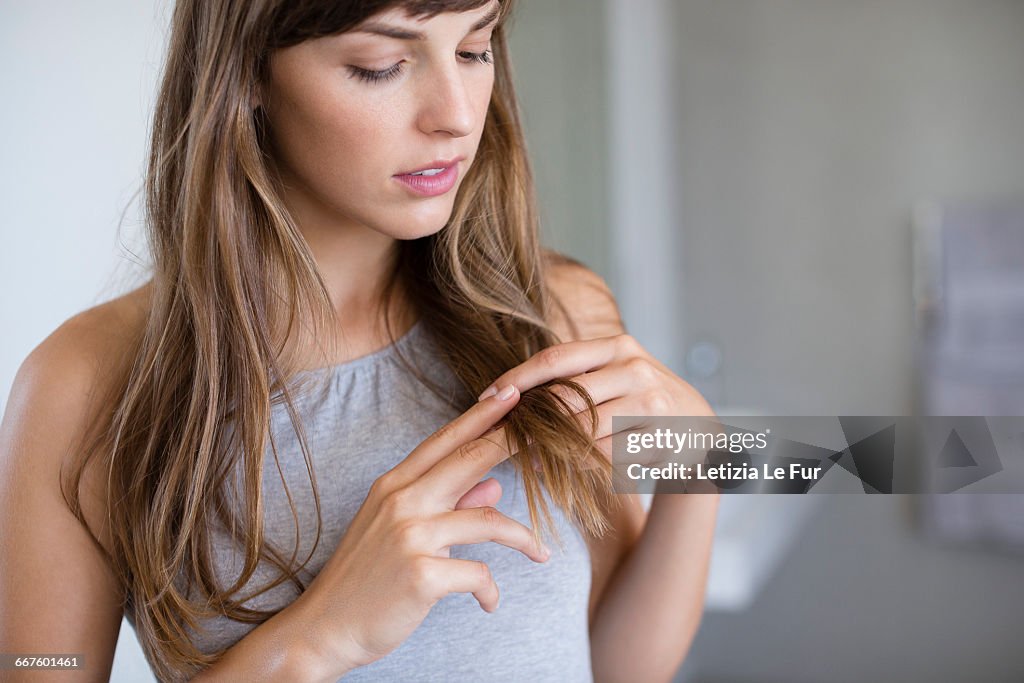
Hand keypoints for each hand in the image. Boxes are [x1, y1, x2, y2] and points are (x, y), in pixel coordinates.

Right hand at [294, 386, 550, 675]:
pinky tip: (489, 603)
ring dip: (523, 538)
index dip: (482, 415)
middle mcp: (401, 501)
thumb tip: (493, 487)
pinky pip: (478, 573)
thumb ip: (447, 505)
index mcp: (394, 485)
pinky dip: (490, 591)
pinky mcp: (421, 574)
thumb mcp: (399, 532)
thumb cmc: (365, 579)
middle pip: (470, 459)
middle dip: (514, 442)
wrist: (323, 629)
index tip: (513, 391)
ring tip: (541, 553)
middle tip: (553, 433)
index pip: (445, 440)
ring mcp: (410, 535)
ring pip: (488, 520)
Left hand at [477, 334, 715, 469]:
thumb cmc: (644, 404)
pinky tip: (564, 470)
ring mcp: (650, 402)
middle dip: (531, 420)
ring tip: (528, 458)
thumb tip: (511, 396)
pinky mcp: (660, 436)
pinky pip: (606, 455)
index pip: (555, 358)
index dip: (517, 378)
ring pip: (583, 430)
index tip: (486, 396)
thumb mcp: (617, 376)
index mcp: (617, 347)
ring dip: (550, 449)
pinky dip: (580, 465)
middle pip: (566, 396)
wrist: (703, 431)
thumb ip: (576, 379)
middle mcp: (635, 368)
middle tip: (503, 436)